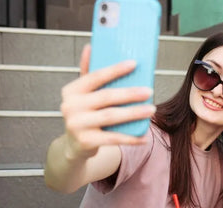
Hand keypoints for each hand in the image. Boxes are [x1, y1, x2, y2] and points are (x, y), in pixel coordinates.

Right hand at [60, 44, 155, 159]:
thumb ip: (88, 73)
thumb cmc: (85, 115)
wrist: (75, 145)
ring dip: (134, 113)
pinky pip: (113, 138)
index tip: (134, 63)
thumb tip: (91, 47)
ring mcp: (77, 125)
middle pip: (106, 96)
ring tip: (151, 109)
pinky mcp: (86, 141)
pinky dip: (131, 138)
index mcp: (72, 90)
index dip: (115, 69)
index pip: (95, 76)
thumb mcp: (83, 94)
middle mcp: (70, 106)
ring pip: (111, 116)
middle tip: (149, 91)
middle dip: (130, 93)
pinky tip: (145, 136)